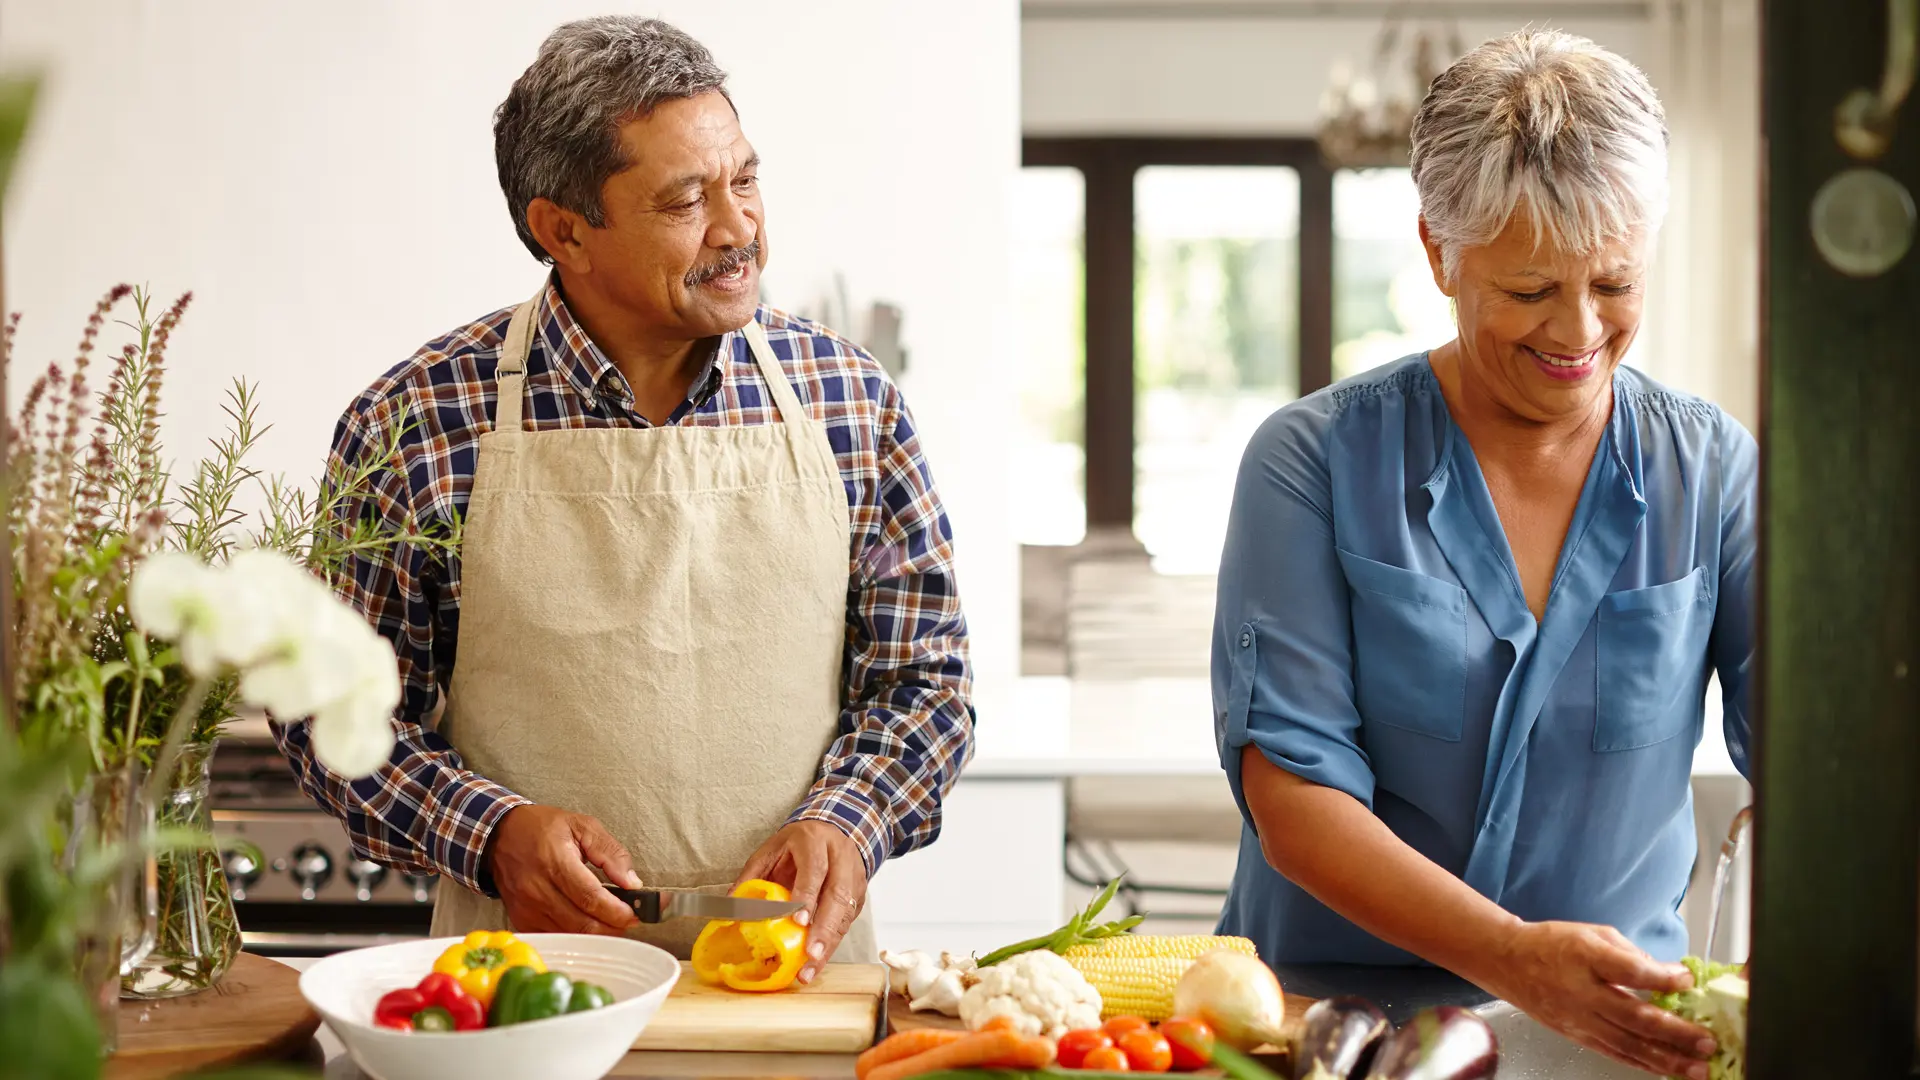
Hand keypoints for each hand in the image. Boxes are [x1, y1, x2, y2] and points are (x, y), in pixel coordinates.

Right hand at [484, 804, 641, 934]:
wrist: (500, 835)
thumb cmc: (542, 828)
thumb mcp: (582, 826)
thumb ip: (611, 853)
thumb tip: (633, 883)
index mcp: (556, 862)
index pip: (590, 897)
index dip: (616, 911)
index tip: (635, 914)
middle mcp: (538, 889)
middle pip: (581, 923)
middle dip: (612, 927)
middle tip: (629, 921)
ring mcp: (527, 908)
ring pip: (569, 934)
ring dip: (596, 934)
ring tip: (612, 923)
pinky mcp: (521, 919)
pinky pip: (553, 937)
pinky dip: (574, 937)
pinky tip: (588, 927)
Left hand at [734, 820, 868, 983]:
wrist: (833, 830)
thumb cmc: (796, 844)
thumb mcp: (770, 851)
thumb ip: (752, 877)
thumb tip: (730, 908)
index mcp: (814, 841)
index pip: (815, 869)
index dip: (807, 895)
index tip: (798, 921)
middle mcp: (840, 858)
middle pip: (837, 894)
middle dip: (824, 928)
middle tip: (810, 954)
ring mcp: (854, 877)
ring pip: (846, 912)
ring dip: (830, 943)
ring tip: (811, 967)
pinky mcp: (858, 896)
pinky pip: (848, 922)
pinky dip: (833, 944)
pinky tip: (818, 961)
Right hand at [1479, 921, 1717, 1078]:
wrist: (1508, 962)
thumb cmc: (1552, 943)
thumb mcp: (1593, 933)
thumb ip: (1630, 953)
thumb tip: (1666, 975)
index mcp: (1586, 957)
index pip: (1630, 971)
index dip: (1662, 978)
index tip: (1687, 979)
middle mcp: (1582, 992)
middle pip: (1635, 1017)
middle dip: (1677, 1032)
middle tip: (1707, 1041)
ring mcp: (1579, 1019)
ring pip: (1628, 1044)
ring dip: (1666, 1059)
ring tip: (1696, 1068)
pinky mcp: (1576, 1035)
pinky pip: (1614, 1053)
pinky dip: (1642, 1064)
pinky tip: (1665, 1070)